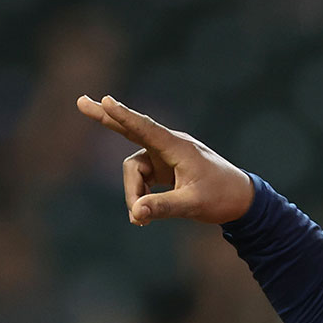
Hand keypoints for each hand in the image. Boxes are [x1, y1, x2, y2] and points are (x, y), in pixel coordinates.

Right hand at [76, 94, 252, 225]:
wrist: (243, 200)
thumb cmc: (222, 198)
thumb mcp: (192, 205)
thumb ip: (163, 208)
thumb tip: (135, 213)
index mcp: (178, 147)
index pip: (145, 129)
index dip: (124, 116)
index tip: (106, 101)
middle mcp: (170, 147)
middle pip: (132, 130)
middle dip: (106, 119)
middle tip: (80, 102)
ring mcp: (167, 157)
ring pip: (135, 171)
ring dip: (133, 194)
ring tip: (140, 221)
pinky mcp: (166, 168)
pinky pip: (142, 178)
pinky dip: (140, 196)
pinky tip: (141, 217)